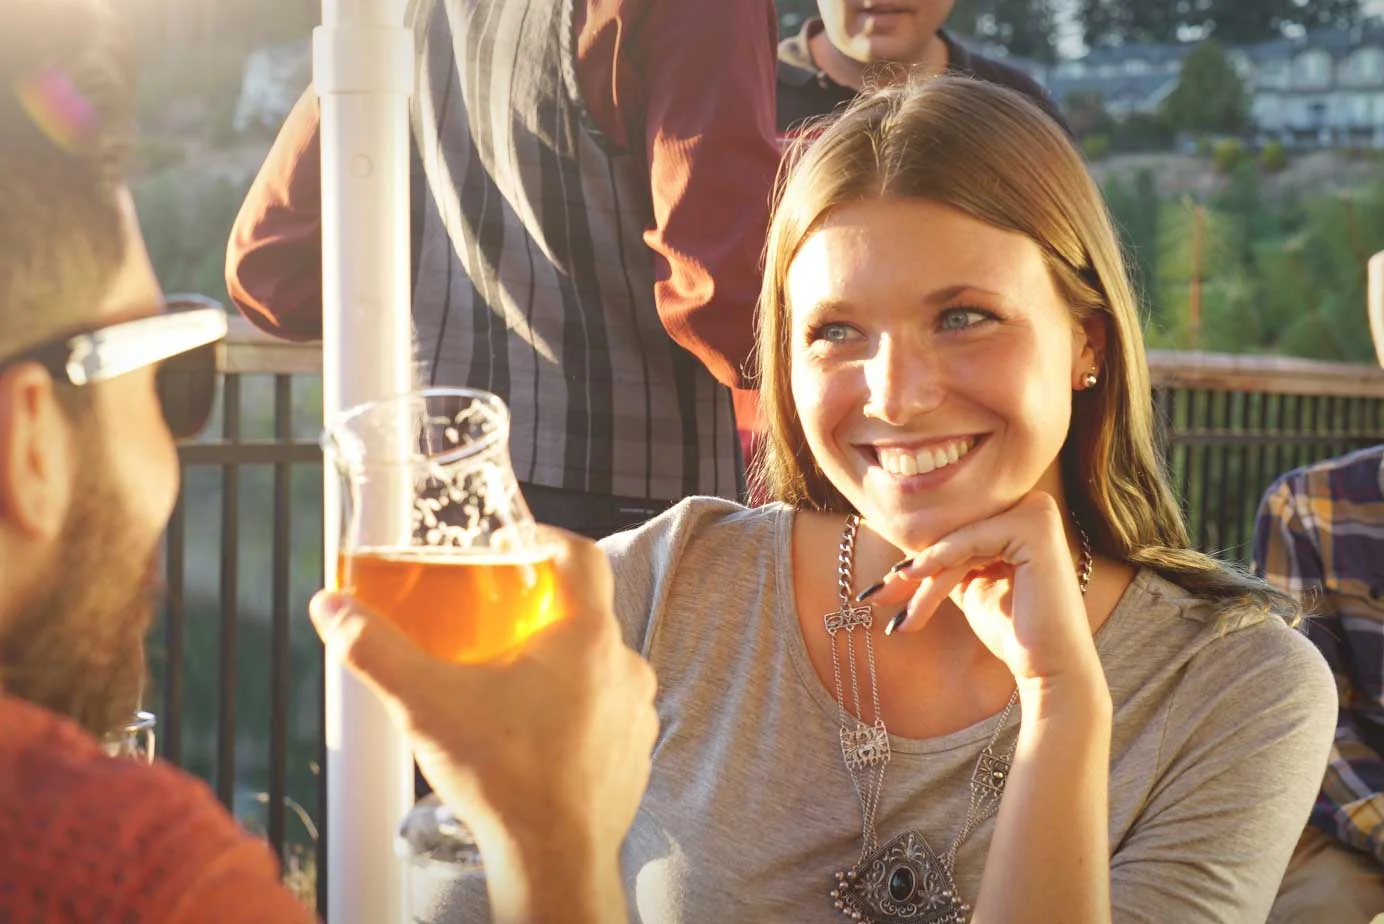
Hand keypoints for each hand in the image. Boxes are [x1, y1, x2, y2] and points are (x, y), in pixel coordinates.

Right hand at [309, 530, 657, 884]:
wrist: (553, 862)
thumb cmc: (505, 781)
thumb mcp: (426, 704)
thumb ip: (375, 651)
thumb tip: (333, 609)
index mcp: (587, 637)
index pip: (581, 558)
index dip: (549, 539)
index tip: (519, 542)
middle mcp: (625, 666)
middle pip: (585, 614)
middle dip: (540, 614)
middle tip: (496, 624)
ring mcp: (636, 713)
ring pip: (598, 666)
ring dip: (559, 668)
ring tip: (508, 685)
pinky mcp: (634, 753)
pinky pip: (607, 713)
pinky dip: (576, 713)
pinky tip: (534, 733)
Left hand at [867, 492, 1098, 688]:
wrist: (1049, 668)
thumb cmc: (1012, 630)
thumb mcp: (969, 585)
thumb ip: (944, 560)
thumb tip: (896, 547)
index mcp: (1020, 514)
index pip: (956, 534)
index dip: (916, 561)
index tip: (878, 587)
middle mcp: (1033, 504)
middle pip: (955, 536)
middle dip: (910, 570)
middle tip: (872, 596)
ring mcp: (1037, 511)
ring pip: (957, 541)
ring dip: (920, 579)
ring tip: (891, 609)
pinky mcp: (1035, 527)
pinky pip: (970, 541)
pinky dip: (936, 561)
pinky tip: (909, 578)